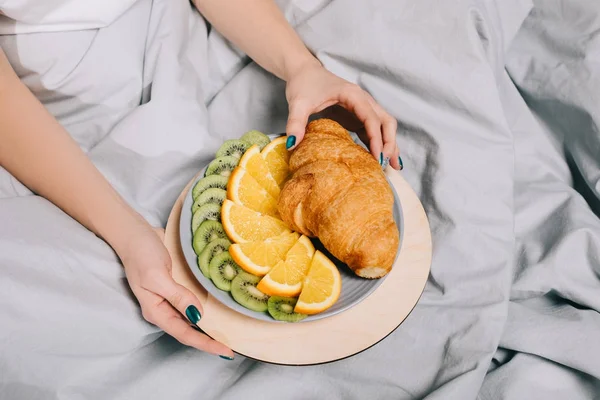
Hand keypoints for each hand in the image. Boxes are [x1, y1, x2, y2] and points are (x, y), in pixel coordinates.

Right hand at [119, 226, 233, 358]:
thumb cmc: (141, 254)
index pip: (185, 334)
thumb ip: (176, 296)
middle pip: (190, 330)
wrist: (134, 233)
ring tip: (230, 334)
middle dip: (210, 340)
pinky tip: (219, 309)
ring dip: (210, 326)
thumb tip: (197, 315)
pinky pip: (194, 301)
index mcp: (156, 311)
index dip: (205, 344)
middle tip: (233, 347)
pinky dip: (207, 308)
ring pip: (193, 318)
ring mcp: (171, 297)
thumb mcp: (156, 276)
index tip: (226, 351)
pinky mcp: (177, 286)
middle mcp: (165, 308)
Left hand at [284, 62, 402, 169]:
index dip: (376, 139)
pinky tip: (379, 159)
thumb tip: (292, 144)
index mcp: (353, 95)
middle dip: (390, 143)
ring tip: (393, 167)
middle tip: (386, 165)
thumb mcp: (298, 103)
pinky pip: (374, 130)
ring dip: (390, 144)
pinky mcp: (357, 116)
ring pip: (385, 126)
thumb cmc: (304, 84)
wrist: (304, 72)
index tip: (377, 158)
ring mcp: (362, 109)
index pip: (372, 118)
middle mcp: (363, 100)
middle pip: (386, 121)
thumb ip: (295, 122)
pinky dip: (379, 144)